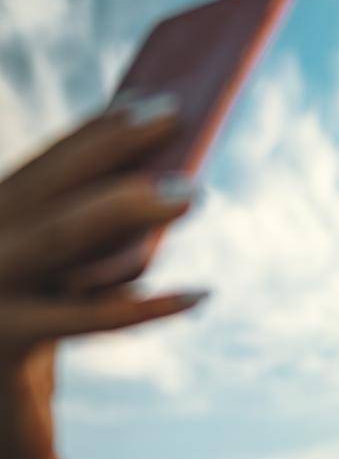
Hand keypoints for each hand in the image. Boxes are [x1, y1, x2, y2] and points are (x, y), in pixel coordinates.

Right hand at [0, 97, 205, 458]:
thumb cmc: (31, 358)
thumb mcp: (57, 289)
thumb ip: (88, 244)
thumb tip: (163, 198)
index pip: (43, 165)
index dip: (98, 130)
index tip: (155, 101)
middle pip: (53, 186)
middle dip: (118, 148)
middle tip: (180, 119)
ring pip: (64, 237)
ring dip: (132, 208)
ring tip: (192, 192)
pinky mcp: (2, 344)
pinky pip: (88, 318)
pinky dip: (147, 304)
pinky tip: (199, 293)